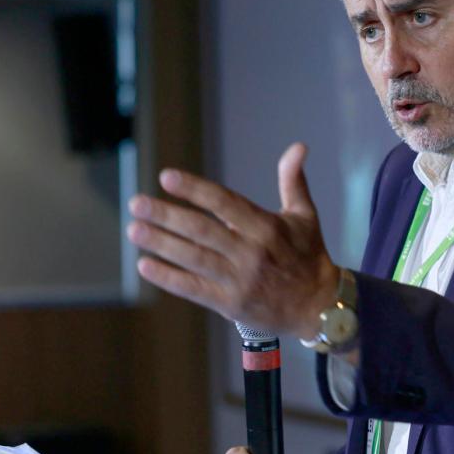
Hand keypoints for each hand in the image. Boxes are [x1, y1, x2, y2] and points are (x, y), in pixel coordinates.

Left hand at [127, 143, 338, 335]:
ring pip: (193, 258)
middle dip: (166, 215)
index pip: (225, 203)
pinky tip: (145, 265)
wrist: (319, 306)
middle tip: (137, 203)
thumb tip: (299, 147)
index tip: (166, 177)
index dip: (194, 190)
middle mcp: (252, 253)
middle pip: (201, 230)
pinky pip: (194, 289)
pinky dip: (168, 277)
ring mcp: (240, 280)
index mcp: (268, 227)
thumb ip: (293, 181)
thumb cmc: (308, 255)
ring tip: (135, 229)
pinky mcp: (231, 304)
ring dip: (161, 243)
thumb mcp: (305, 216)